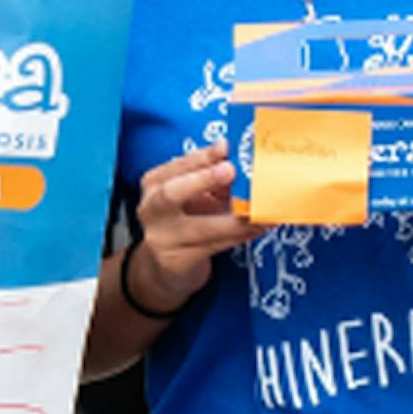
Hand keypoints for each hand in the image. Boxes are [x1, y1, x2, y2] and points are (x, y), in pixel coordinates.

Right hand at [121, 136, 256, 314]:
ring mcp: (161, 239)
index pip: (177, 167)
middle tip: (230, 170)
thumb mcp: (196, 195)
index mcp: (155, 184)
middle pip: (171, 194)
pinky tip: (257, 227)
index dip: (202, 157)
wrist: (166, 266)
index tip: (225, 147)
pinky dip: (239, 236)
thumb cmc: (185, 222)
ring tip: (261, 210)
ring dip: (236, 219)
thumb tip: (243, 166)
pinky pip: (213, 246)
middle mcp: (152, 210)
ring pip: (202, 227)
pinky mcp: (176, 262)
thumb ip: (214, 181)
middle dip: (202, 180)